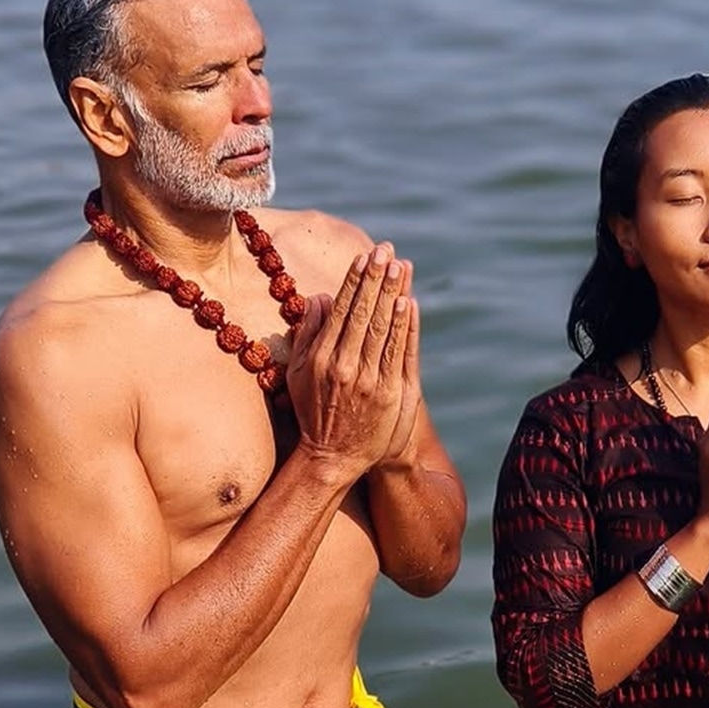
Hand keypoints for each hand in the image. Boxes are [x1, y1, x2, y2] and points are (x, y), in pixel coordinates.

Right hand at [286, 243, 412, 477]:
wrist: (332, 457)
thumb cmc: (313, 411)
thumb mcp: (300, 373)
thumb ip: (309, 334)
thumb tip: (321, 298)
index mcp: (322, 357)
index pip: (342, 310)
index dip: (354, 281)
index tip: (364, 257)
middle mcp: (345, 365)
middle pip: (364, 313)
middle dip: (376, 279)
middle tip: (385, 251)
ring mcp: (370, 380)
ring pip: (384, 328)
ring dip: (393, 294)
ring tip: (400, 267)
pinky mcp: (391, 393)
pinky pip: (399, 352)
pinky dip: (405, 327)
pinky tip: (408, 303)